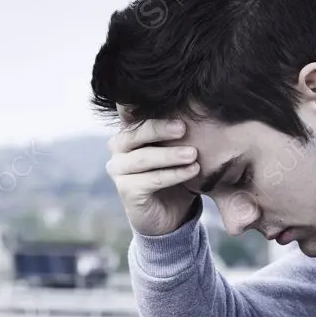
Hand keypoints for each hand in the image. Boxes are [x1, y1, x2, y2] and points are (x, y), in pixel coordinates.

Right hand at [106, 105, 199, 235]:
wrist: (170, 214)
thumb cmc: (175, 174)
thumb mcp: (177, 148)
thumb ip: (177, 131)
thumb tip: (197, 102)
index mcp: (128, 133)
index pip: (136, 116)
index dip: (156, 114)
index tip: (181, 113)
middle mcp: (118, 150)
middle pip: (134, 134)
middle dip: (159, 130)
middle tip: (184, 128)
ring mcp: (118, 171)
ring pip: (143, 158)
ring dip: (170, 155)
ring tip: (193, 154)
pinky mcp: (126, 191)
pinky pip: (151, 180)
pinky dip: (173, 174)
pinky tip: (192, 171)